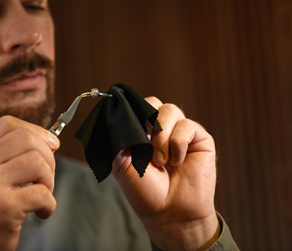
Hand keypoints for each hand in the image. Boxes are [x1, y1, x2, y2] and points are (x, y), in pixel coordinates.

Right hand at [0, 116, 59, 250]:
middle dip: (47, 156)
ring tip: (42, 195)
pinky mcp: (4, 206)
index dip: (35, 130)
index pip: (7, 124)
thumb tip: (48, 141)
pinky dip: (49, 205)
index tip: (50, 144)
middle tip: (46, 176)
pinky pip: (42, 193)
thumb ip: (7, 155)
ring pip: (37, 163)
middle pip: (26, 139)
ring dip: (49, 181)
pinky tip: (41, 212)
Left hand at [112, 98, 218, 250]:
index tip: (131, 131)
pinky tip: (177, 162)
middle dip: (147, 119)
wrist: (169, 213)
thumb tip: (119, 115)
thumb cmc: (145, 192)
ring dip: (162, 136)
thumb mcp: (121, 164)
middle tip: (146, 142)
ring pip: (171, 110)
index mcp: (142, 134)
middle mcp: (161, 131)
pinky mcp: (199, 139)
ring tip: (160, 161)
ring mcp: (180, 134)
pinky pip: (187, 126)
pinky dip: (178, 143)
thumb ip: (118, 138)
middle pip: (154, 103)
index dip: (134, 114)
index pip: (137, 108)